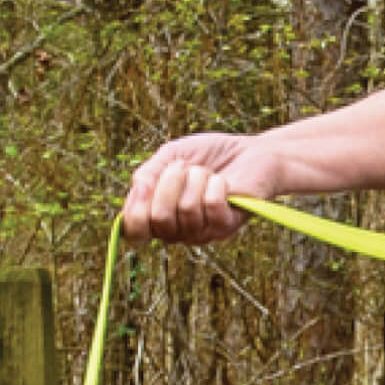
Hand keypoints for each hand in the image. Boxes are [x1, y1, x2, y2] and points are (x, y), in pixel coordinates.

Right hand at [121, 132, 285, 243]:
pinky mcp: (226, 226)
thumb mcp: (171, 156)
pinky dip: (216, 184)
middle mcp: (178, 231)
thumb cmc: (210, 155)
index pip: (134, 232)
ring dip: (197, 179)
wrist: (250, 152)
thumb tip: (137, 189)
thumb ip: (148, 173)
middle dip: (169, 182)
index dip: (135, 207)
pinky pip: (211, 205)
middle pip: (159, 219)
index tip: (146, 182)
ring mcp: (202, 232)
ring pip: (186, 209)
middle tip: (184, 168)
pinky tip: (223, 182)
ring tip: (207, 173)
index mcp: (159, 217)